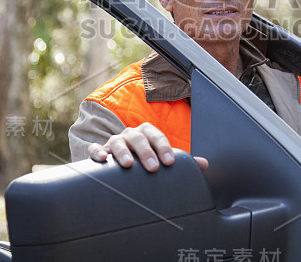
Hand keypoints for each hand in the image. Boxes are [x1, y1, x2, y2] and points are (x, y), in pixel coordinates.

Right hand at [88, 122, 208, 171]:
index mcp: (148, 133)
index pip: (157, 136)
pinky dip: (98, 152)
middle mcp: (131, 135)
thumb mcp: (163, 159)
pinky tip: (103, 160)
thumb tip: (204, 164)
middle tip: (153, 167)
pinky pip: (96, 149)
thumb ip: (183, 162)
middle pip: (138, 137)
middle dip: (145, 151)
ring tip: (127, 165)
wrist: (122, 162)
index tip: (169, 162)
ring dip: (122, 151)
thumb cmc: (146, 160)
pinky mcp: (100, 151)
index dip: (163, 147)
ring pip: (117, 141)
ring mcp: (114, 142)